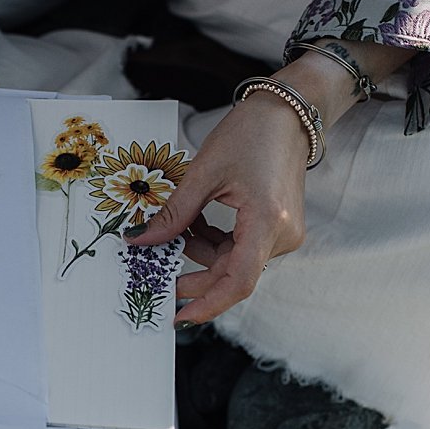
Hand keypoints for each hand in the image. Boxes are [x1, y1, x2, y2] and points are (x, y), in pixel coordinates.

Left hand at [129, 38, 410, 324]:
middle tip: (157, 271)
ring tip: (178, 226)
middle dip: (194, 275)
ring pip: (234, 262)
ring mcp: (284, 234)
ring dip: (202, 253)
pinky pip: (242, 249)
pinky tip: (198, 222)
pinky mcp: (280, 228)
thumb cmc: (250, 134)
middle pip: (232, 275)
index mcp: (268, 222)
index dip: (206, 303)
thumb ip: (174, 213)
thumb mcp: (204, 172)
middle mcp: (283, 236)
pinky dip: (216, 242)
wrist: (288, 114)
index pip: (238, 283)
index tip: (177, 314)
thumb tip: (141, 242)